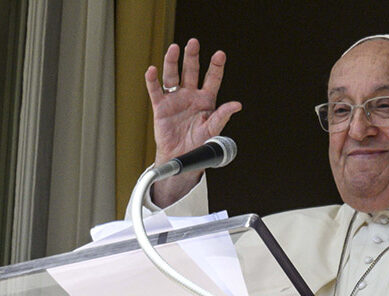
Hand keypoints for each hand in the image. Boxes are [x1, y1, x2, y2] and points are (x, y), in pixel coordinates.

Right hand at [146, 39, 241, 207]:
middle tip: (193, 43)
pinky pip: (156, 91)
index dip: (216, 67)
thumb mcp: (212, 130)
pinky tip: (152, 70)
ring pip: (172, 76)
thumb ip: (222, 116)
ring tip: (173, 49)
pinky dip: (152, 81)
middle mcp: (190, 95)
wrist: (180, 157)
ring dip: (172, 62)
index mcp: (206, 100)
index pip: (212, 78)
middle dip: (192, 57)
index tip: (219, 55)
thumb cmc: (198, 145)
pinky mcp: (161, 107)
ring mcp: (175, 99)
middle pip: (191, 71)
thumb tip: (236, 105)